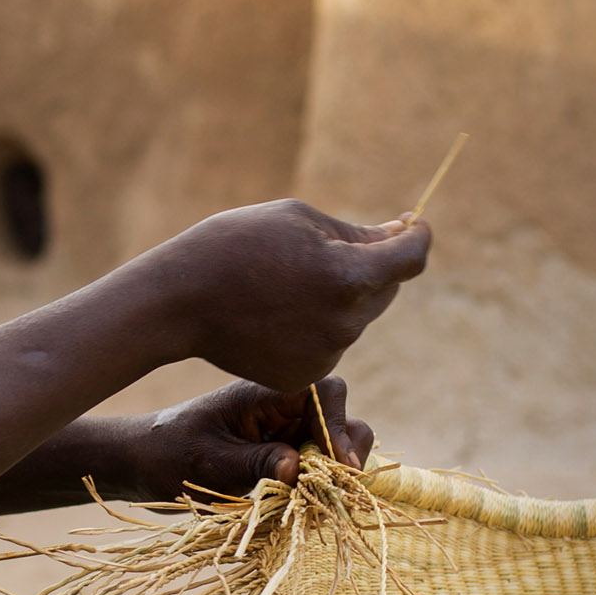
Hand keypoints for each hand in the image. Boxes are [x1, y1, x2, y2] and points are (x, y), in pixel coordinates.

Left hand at [128, 376, 376, 500]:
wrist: (141, 463)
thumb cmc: (169, 455)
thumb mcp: (210, 464)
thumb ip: (256, 463)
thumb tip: (298, 467)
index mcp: (264, 395)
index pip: (324, 392)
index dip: (339, 425)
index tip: (338, 462)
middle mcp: (281, 409)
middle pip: (338, 416)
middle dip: (346, 448)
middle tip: (337, 486)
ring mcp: (283, 432)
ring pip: (331, 444)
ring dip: (334, 472)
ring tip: (322, 500)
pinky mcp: (280, 455)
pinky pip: (314, 465)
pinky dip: (319, 484)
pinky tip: (308, 505)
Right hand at [148, 201, 430, 391]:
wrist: (178, 301)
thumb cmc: (234, 245)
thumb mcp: (297, 219)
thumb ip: (356, 233)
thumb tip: (398, 236)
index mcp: (348, 276)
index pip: (412, 257)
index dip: (417, 235)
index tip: (412, 224)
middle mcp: (346, 323)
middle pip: (387, 289)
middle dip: (375, 265)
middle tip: (335, 246)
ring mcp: (326, 354)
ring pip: (356, 318)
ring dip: (341, 297)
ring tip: (288, 280)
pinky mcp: (305, 375)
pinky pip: (329, 343)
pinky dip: (316, 326)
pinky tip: (276, 312)